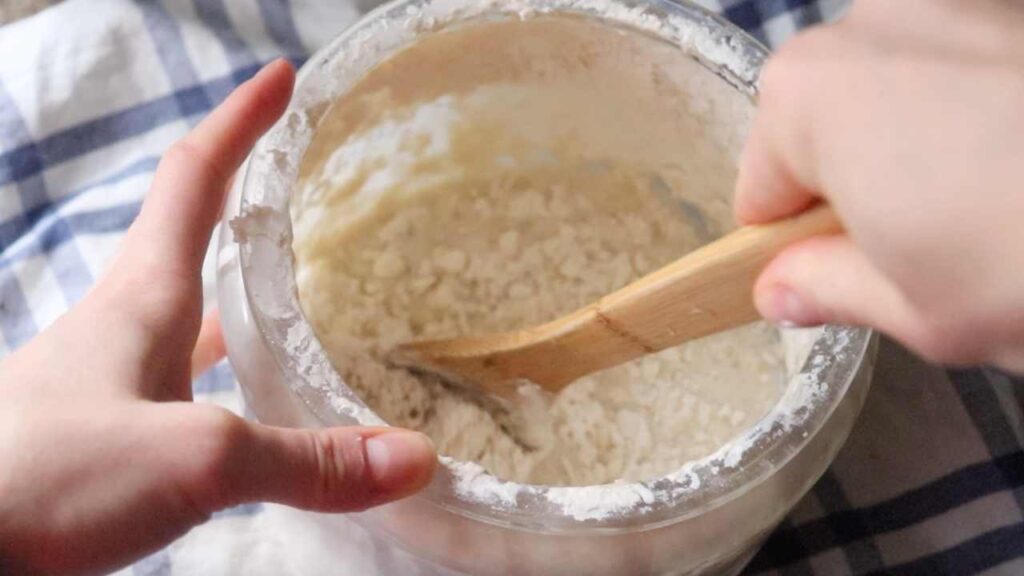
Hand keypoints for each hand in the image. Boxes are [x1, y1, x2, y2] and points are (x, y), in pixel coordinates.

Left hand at [0, 60, 436, 574]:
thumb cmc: (42, 475)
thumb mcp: (194, 457)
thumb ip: (306, 457)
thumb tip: (413, 458)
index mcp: (144, 298)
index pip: (194, 179)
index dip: (241, 123)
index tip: (282, 79)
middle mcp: (127, 330)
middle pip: (194, 244)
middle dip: (249, 208)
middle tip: (307, 195)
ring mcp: (113, 386)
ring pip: (193, 326)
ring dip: (243, 304)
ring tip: (303, 301)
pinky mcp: (107, 440)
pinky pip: (184, 392)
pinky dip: (228, 384)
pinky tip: (256, 413)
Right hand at [736, 0, 1023, 371]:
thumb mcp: (913, 308)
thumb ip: (825, 290)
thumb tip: (781, 290)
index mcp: (810, 97)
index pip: (761, 184)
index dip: (794, 239)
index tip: (838, 273)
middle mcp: (870, 23)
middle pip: (823, 120)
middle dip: (856, 178)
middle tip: (928, 242)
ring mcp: (952, 2)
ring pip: (896, 85)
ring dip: (919, 138)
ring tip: (995, 199)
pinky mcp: (1014, 8)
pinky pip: (962, 60)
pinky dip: (980, 104)